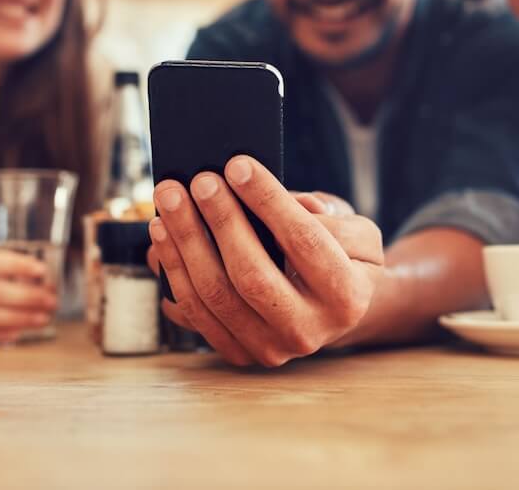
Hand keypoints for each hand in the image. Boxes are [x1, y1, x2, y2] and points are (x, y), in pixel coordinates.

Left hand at [147, 155, 383, 366]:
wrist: (328, 310)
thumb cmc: (340, 257)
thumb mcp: (356, 233)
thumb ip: (331, 217)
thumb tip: (292, 202)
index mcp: (345, 296)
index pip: (303, 240)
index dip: (267, 201)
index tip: (237, 165)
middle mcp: (307, 331)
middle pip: (251, 274)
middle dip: (220, 220)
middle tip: (199, 179)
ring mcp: (269, 348)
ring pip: (215, 294)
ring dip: (185, 241)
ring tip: (169, 199)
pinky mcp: (237, 352)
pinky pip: (195, 310)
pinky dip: (174, 269)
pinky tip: (162, 232)